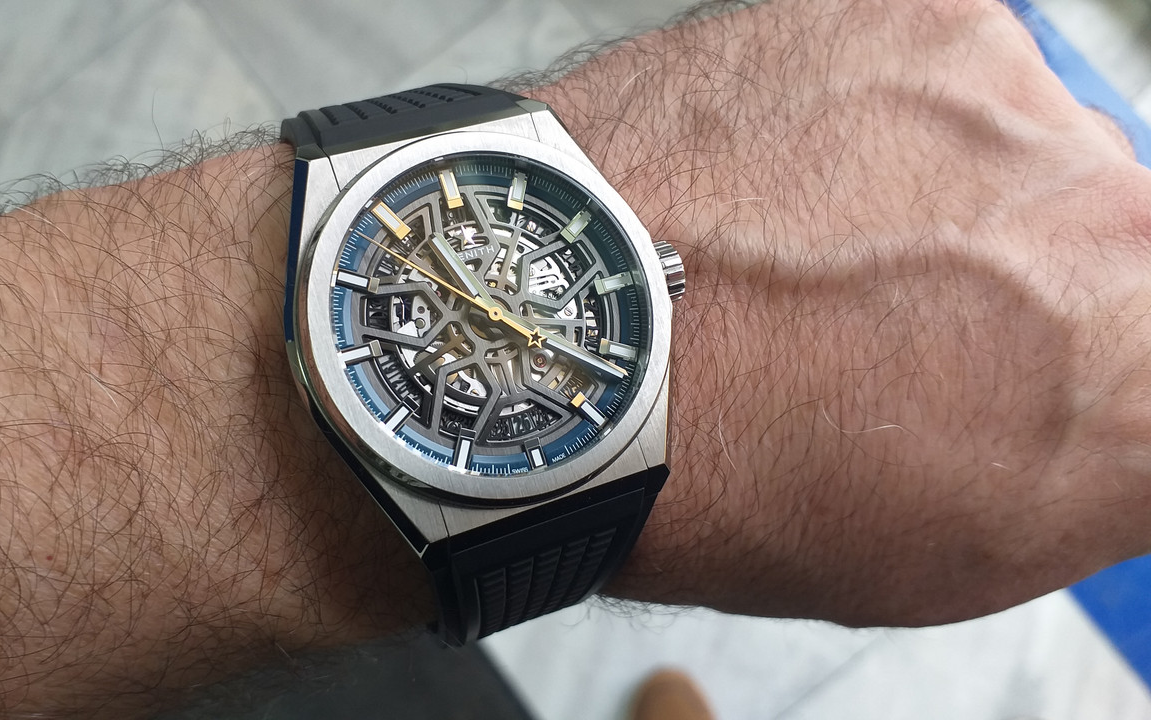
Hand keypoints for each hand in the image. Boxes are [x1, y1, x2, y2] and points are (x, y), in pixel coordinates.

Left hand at [530, 0, 1150, 624]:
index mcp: (1139, 379)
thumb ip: (1082, 455)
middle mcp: (1111, 224)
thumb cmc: (728, 473)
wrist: (570, 350)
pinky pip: (930, 77)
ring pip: (1015, 147)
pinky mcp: (917, 16)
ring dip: (941, 192)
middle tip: (899, 314)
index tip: (1036, 362)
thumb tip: (1093, 395)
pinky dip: (871, 121)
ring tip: (814, 250)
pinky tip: (783, 183)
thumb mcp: (954, 551)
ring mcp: (1012, 104)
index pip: (1149, 340)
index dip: (1093, 354)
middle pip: (1103, 233)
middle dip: (1019, 273)